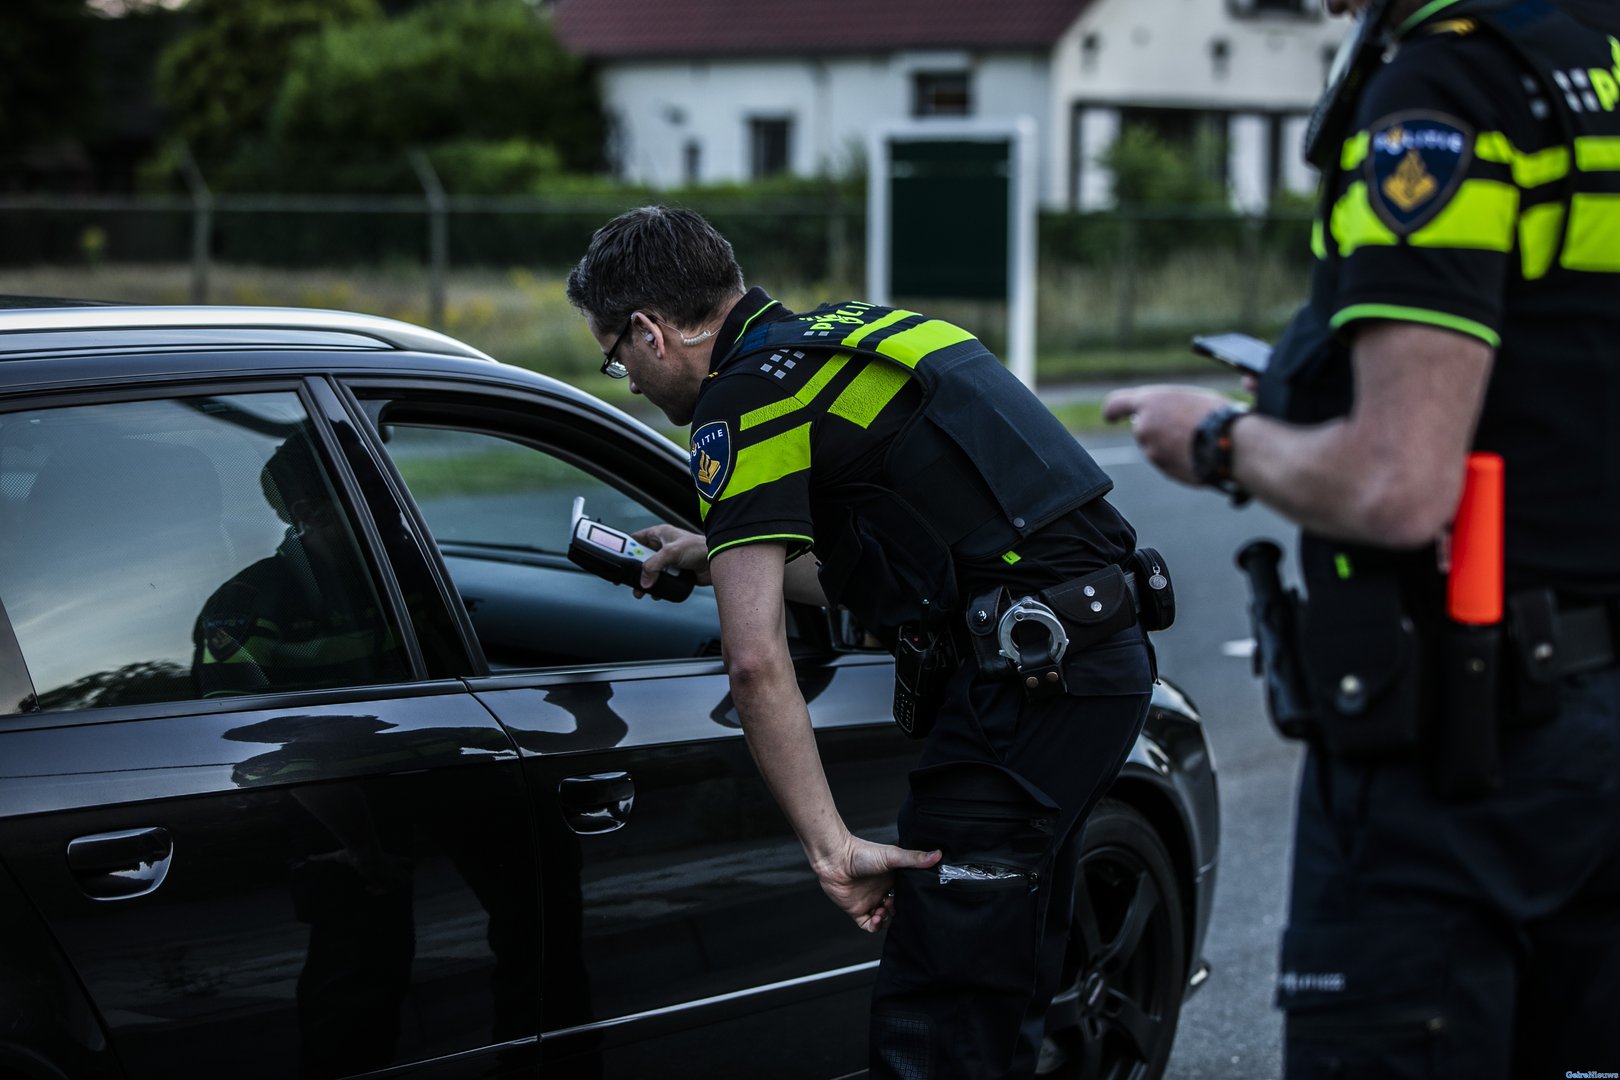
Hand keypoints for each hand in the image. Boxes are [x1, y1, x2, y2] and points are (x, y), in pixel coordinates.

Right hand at [630, 524, 711, 594]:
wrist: (717, 561)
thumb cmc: (699, 547)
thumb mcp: (671, 552)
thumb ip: (653, 565)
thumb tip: (644, 580)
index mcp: (659, 534)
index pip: (635, 540)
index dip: (624, 549)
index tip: (616, 559)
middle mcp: (662, 547)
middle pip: (641, 560)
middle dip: (635, 571)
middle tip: (628, 580)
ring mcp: (669, 561)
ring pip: (651, 573)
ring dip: (646, 583)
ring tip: (642, 592)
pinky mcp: (675, 573)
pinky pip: (661, 581)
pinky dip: (658, 588)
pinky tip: (657, 593)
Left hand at [814, 835, 941, 932]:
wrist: (836, 858)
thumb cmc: (862, 853)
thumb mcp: (893, 856)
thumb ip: (915, 859)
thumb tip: (938, 855)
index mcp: (892, 879)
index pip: (907, 895)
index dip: (911, 901)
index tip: (914, 901)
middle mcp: (882, 891)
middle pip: (897, 909)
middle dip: (899, 912)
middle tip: (896, 905)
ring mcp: (870, 901)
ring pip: (885, 920)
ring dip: (887, 919)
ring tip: (884, 910)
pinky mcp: (857, 910)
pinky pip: (869, 926)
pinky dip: (875, 926)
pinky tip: (877, 917)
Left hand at [1102, 385, 1233, 485]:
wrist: (1232, 443)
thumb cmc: (1216, 414)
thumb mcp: (1187, 398)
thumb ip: (1166, 407)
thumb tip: (1161, 419)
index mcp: (1149, 403)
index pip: (1116, 405)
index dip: (1113, 411)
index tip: (1110, 418)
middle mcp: (1144, 427)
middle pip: (1143, 428)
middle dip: (1157, 429)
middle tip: (1185, 425)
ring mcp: (1153, 452)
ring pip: (1156, 447)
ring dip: (1171, 445)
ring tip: (1201, 438)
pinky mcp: (1165, 470)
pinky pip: (1169, 463)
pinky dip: (1181, 459)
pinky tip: (1202, 452)